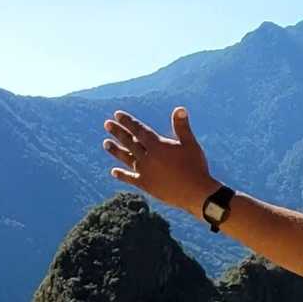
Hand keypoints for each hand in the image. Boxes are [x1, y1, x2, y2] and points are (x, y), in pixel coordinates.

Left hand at [102, 107, 218, 218]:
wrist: (196, 193)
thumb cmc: (196, 167)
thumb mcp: (190, 144)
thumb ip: (182, 127)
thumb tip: (180, 108)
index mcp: (157, 146)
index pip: (139, 130)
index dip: (128, 122)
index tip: (117, 115)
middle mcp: (147, 157)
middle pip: (129, 142)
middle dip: (118, 132)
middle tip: (107, 124)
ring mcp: (145, 171)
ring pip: (127, 158)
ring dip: (116, 150)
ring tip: (106, 143)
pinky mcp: (146, 185)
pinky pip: (131, 178)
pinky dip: (122, 175)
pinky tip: (114, 171)